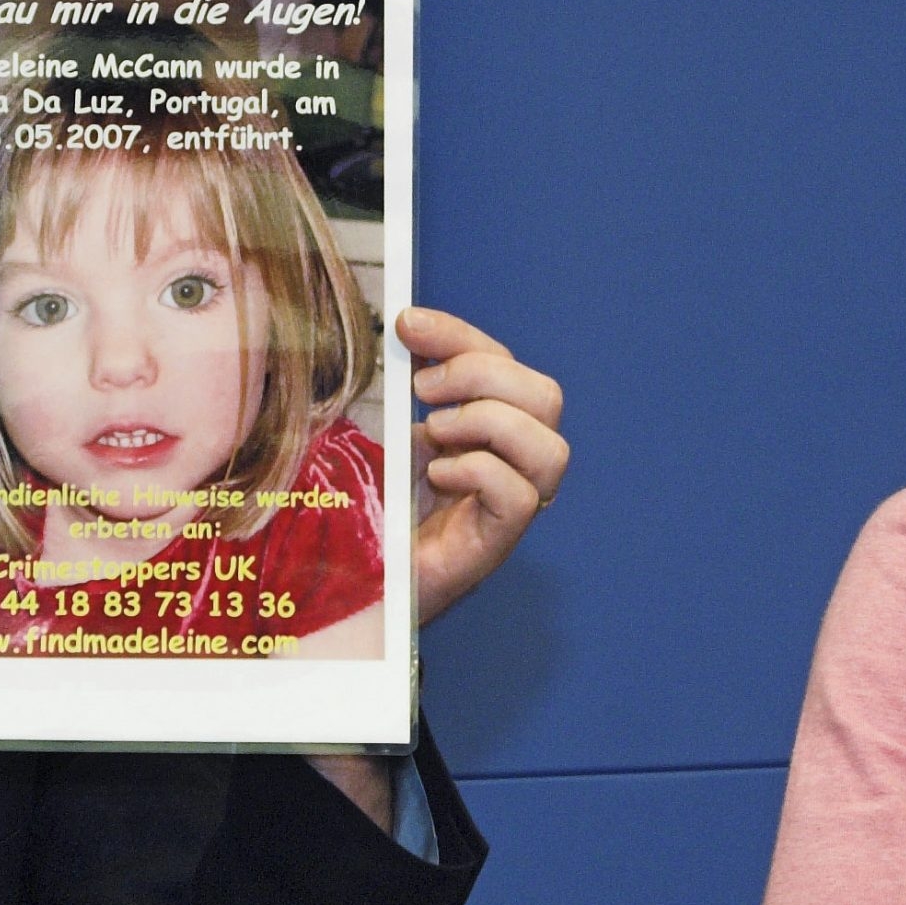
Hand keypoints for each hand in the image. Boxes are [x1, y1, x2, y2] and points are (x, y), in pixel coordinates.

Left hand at [402, 307, 566, 623]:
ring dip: (488, 423)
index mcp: (490, 428)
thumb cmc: (374, 507)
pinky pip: (521, 497)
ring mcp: (511, 507)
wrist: (354, 581)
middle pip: (545, 397)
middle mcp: (512, 463)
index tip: (408, 324)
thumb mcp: (390, 429)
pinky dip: (479, 472)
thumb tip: (410, 328)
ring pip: (551, 448)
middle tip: (423, 389)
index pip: (503, 364)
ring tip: (433, 433)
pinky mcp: (496, 544)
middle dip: (482, 375)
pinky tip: (437, 476)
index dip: (461, 336)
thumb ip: (409, 384)